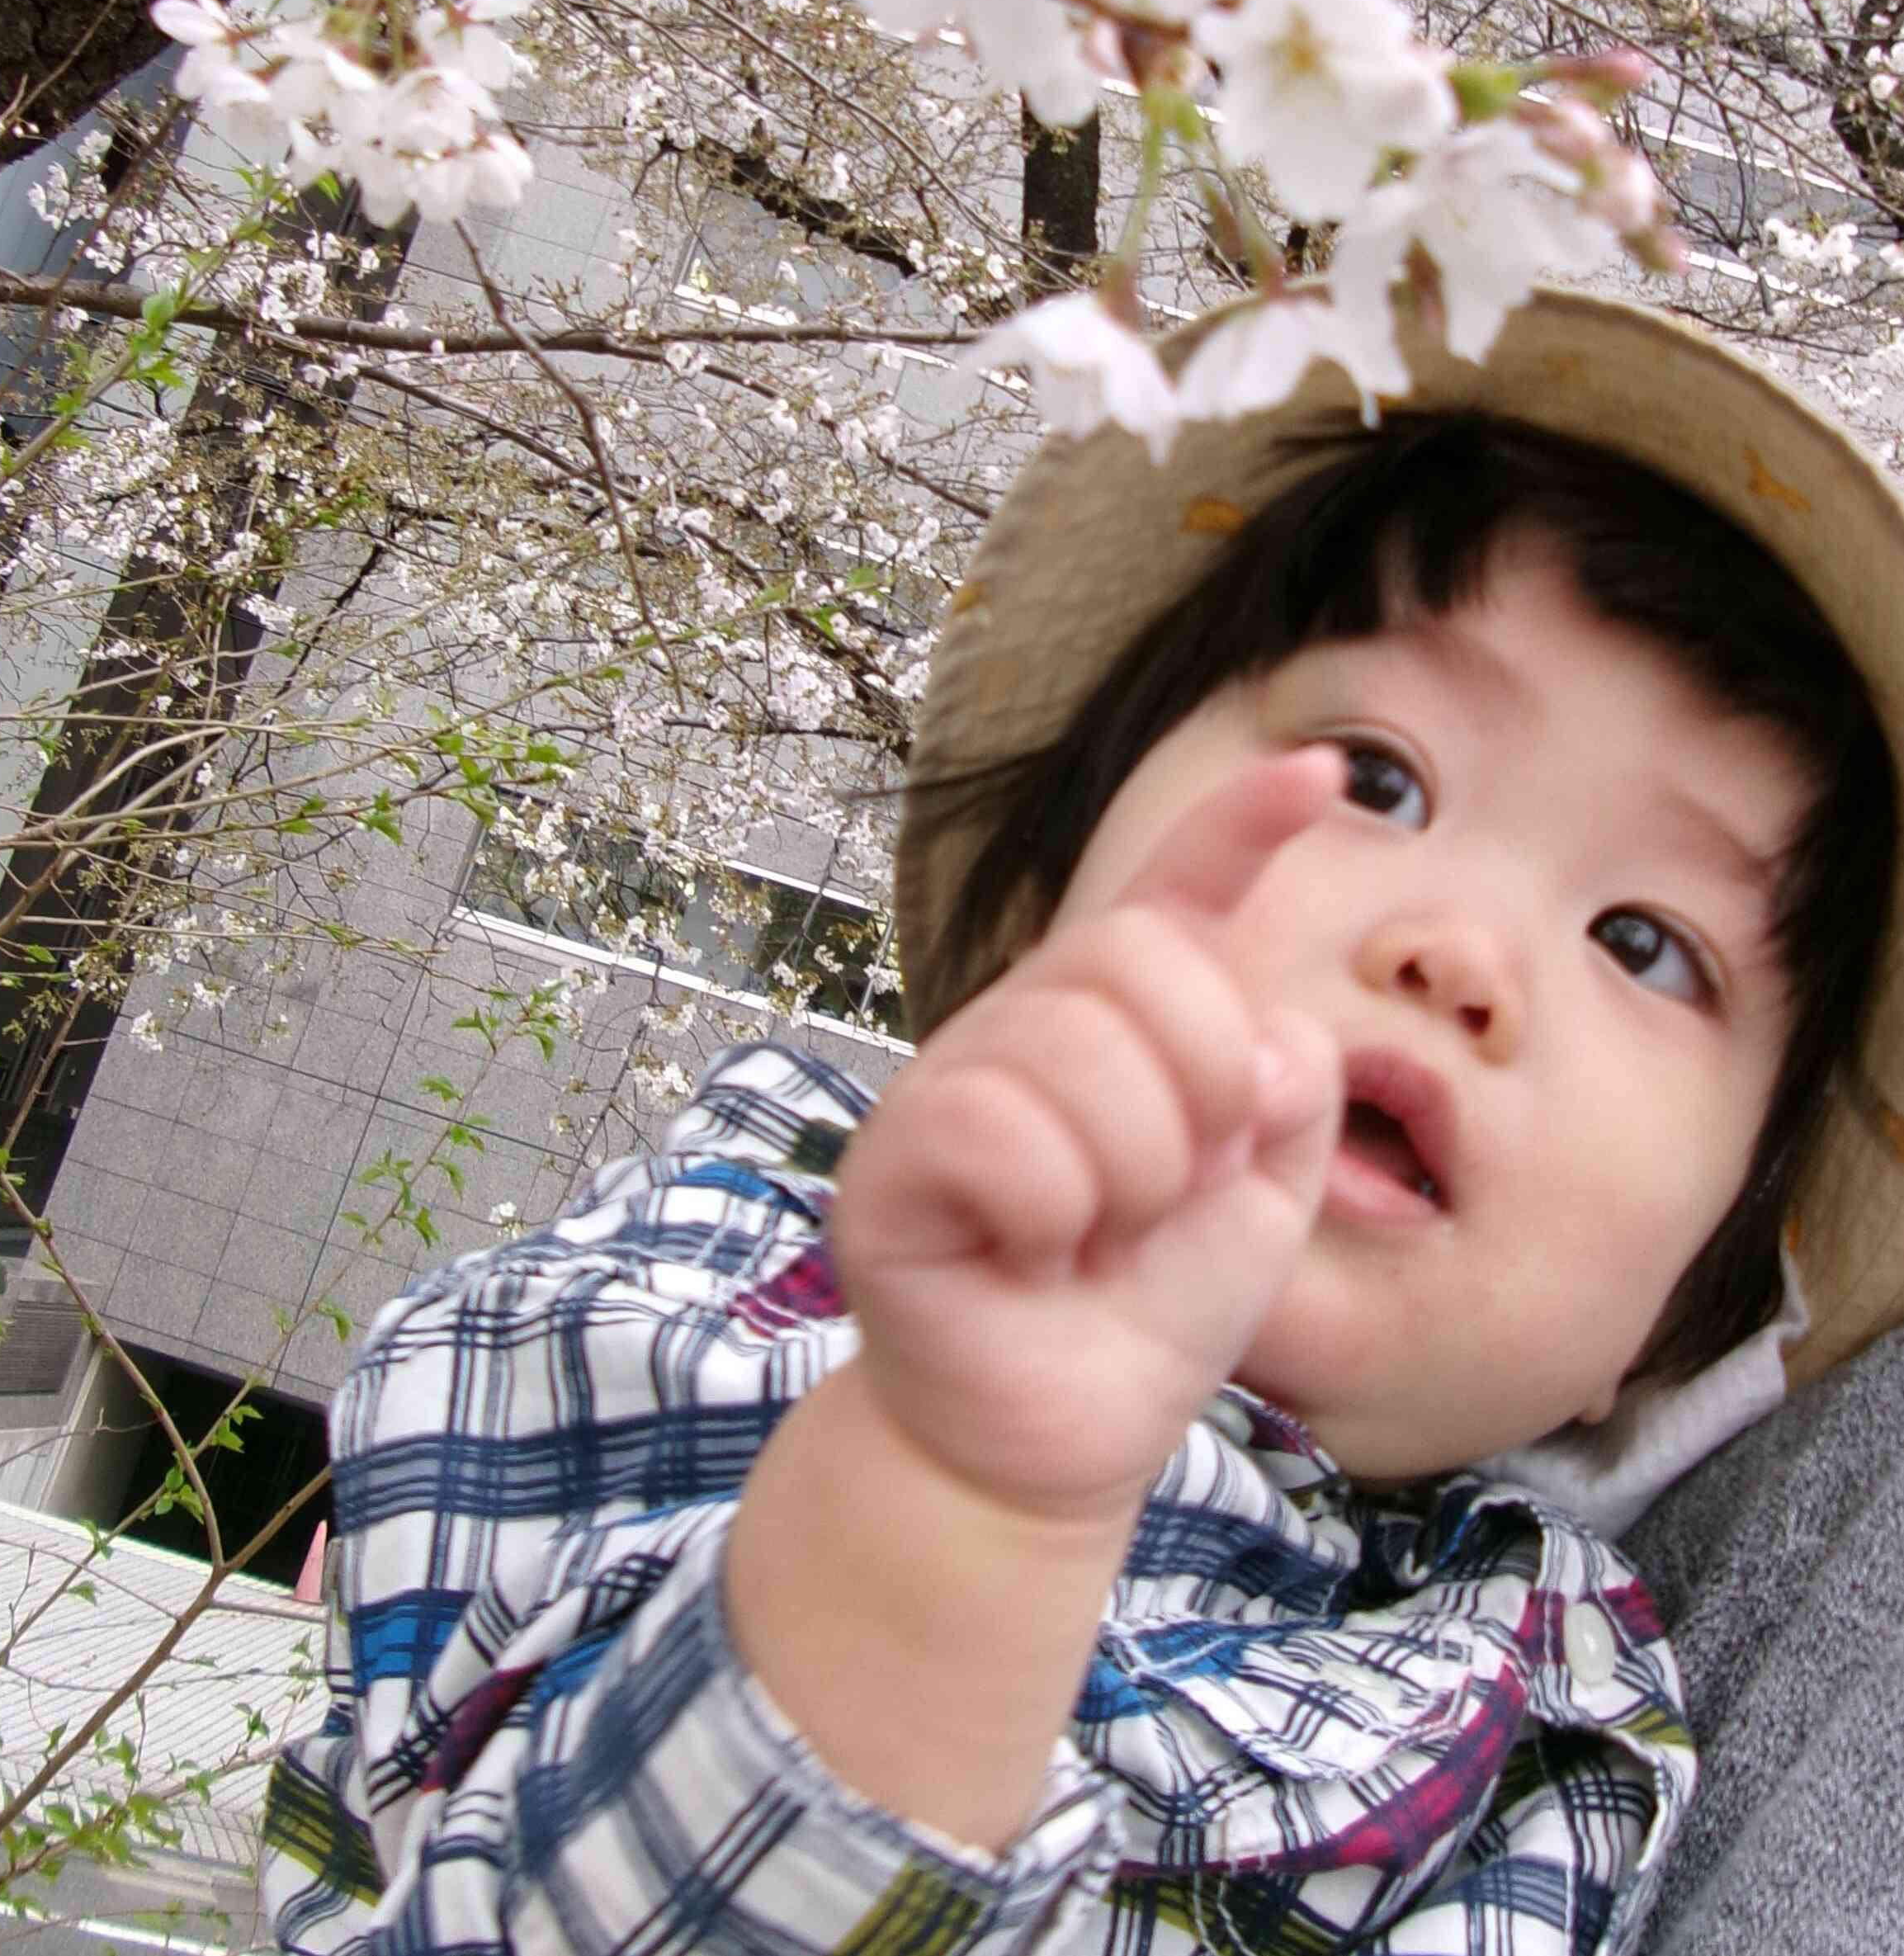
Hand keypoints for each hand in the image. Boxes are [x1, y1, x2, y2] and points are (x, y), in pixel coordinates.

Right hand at [833, 751, 1343, 1521]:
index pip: (1178, 890)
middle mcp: (1031, 1020)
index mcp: (1124, 1017)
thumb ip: (1286, 1090)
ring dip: (1134, 1174)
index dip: (1243, 824)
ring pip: (1081, 1048)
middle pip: (1145, 955)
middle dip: (1206, 1086)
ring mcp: (953, 1079)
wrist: (1057, 1440)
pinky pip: (1001, 1131)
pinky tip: (1031, 1256)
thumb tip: (1259, 1037)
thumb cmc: (1149, 1305)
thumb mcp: (1266, 1192)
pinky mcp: (893, 1157)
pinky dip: (1049, 1211)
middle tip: (1171, 1194)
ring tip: (1097, 1239)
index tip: (1321, 773)